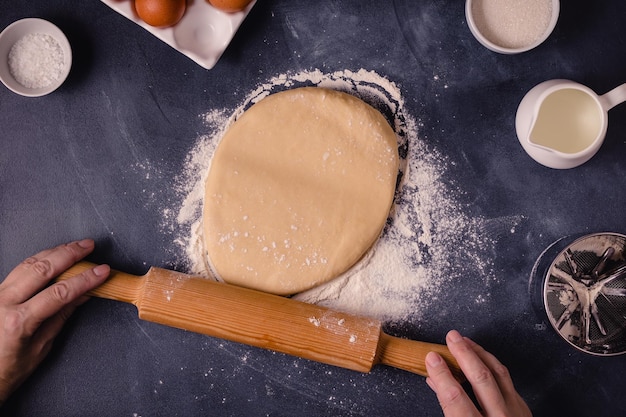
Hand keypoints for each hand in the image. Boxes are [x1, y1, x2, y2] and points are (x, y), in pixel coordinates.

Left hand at [0, 240, 109, 403]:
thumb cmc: (8, 370)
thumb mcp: (41, 347)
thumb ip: (61, 316)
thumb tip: (83, 294)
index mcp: (18, 321)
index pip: (59, 292)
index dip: (85, 279)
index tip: (102, 271)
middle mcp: (3, 303)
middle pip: (42, 269)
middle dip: (69, 254)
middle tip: (88, 246)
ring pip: (28, 263)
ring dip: (54, 252)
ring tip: (74, 246)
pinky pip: (18, 269)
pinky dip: (38, 259)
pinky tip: (52, 256)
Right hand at [426, 330, 530, 416]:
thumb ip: (448, 410)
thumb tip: (435, 383)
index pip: (455, 399)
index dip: (442, 375)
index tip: (431, 358)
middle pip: (480, 379)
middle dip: (464, 355)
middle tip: (451, 337)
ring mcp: (516, 414)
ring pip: (498, 374)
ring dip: (480, 354)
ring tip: (465, 341)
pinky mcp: (524, 410)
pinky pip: (508, 380)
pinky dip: (493, 364)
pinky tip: (483, 358)